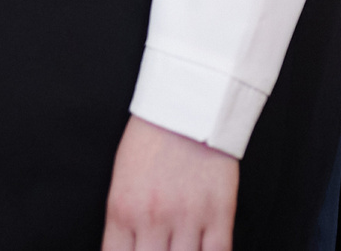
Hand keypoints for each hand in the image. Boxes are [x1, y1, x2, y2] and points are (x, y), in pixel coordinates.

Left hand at [104, 115, 238, 250]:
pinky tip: (205, 250)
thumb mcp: (122, 179)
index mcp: (122, 210)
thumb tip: (129, 250)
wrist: (187, 103)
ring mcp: (187, 217)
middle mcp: (152, 219)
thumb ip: (123, 222)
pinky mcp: (219, 213)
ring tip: (180, 248)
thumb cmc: (152, 138)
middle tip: (161, 248)